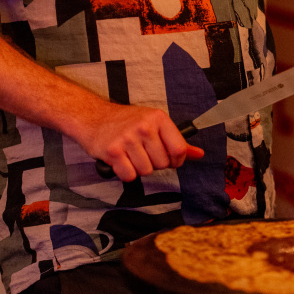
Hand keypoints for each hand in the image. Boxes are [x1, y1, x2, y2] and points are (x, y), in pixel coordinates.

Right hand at [80, 103, 203, 182]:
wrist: (94, 117)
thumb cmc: (126, 122)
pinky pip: (129, 175)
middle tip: (142, 153)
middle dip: (154, 164)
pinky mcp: (113, 151)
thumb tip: (199, 154)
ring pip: (146, 171)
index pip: (179, 149)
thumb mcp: (154, 124)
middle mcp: (144, 127)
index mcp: (159, 118)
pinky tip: (121, 161)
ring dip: (139, 168)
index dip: (176, 160)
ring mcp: (128, 138)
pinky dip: (125, 173)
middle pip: (162, 164)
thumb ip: (177, 141)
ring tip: (130, 155)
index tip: (169, 159)